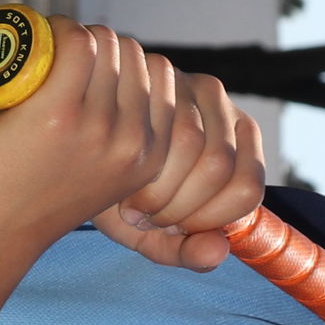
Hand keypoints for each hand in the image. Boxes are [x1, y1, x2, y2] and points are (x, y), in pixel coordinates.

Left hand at [0, 22, 262, 269]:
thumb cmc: (31, 210)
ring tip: (48, 69)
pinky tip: (36, 55)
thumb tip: (221, 251)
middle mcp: (136, 146)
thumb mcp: (109, 213)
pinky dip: (55, 33)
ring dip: (77, 41)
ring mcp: (100, 127)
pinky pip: (75, 40)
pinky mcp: (59, 112)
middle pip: (137, 56)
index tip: (91, 90)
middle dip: (103, 54)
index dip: (126, 70)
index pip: (164, 78)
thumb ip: (164, 229)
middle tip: (64, 76)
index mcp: (151, 162)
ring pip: (109, 43)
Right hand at [89, 66, 265, 271]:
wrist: (76, 155)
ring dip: (154, 183)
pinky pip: (160, 114)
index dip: (208, 217)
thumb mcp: (152, 234)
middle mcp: (228, 117)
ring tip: (128, 198)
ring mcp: (197, 89)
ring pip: (190, 140)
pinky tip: (118, 167)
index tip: (171, 228)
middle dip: (175, 204)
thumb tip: (218, 254)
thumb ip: (184, 252)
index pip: (248, 188)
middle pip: (218, 165)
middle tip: (143, 216)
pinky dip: (137, 153)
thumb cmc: (122, 197)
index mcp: (242, 155)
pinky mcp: (164, 71)